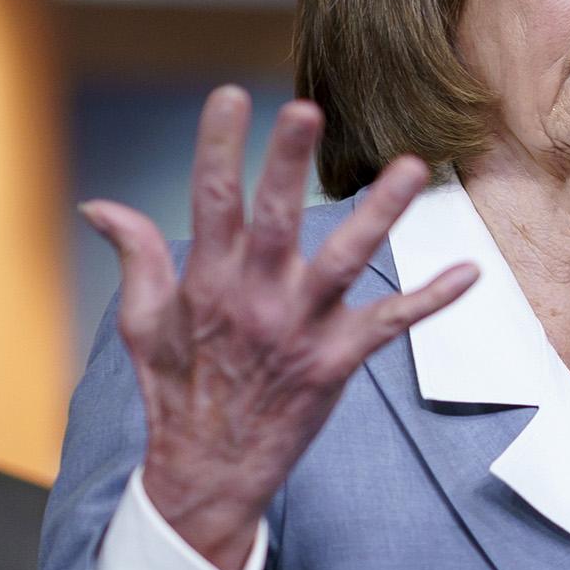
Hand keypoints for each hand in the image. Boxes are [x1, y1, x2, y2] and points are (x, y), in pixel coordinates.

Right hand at [79, 86, 476, 569]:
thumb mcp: (142, 324)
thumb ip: (134, 257)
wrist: (207, 474)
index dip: (217, 147)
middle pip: (274, 218)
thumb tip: (100, 205)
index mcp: (206, 282)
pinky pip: (391, 323)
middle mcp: (255, 299)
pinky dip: (431, 300)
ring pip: (344, 259)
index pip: (210, 201)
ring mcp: (298, 330)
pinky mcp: (335, 361)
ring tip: (411, 167)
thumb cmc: (176, 391)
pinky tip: (469, 273)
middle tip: (306, 109)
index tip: (229, 95)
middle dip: (287, 163)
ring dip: (380, 214)